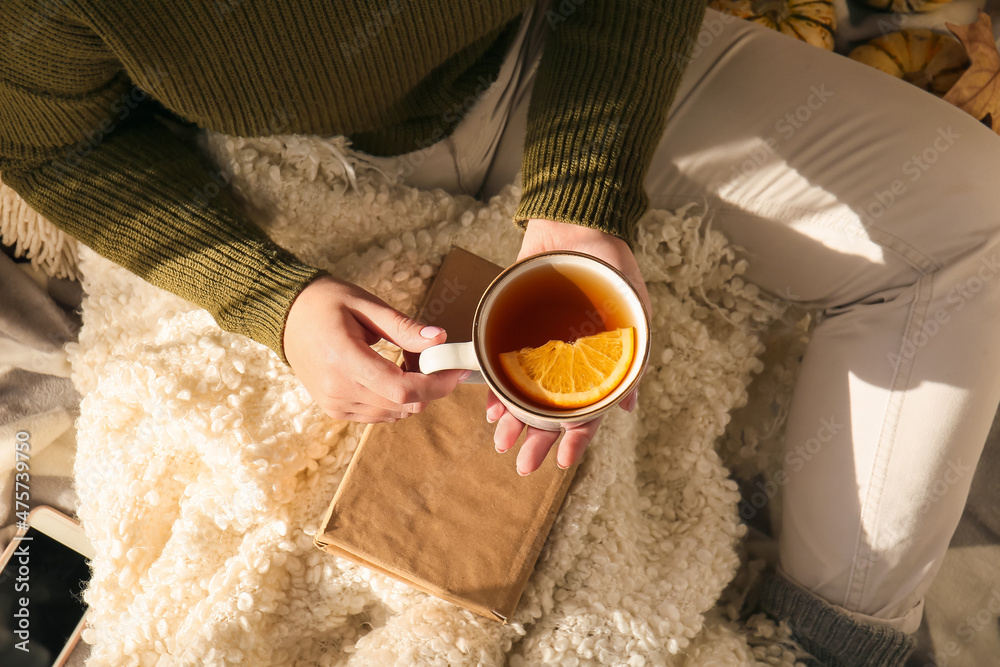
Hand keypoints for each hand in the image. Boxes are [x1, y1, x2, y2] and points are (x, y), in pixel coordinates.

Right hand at [284, 275, 467, 421]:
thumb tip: (440, 339)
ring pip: (395, 414)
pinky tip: (392, 373)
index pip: (401, 390)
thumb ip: (403, 327)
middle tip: (433, 358)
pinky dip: (395, 399)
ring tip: (408, 361)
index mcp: (344, 359)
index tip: (456, 370)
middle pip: (403, 406)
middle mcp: (338, 390)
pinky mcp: (335, 410)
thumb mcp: (366, 305)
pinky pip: (379, 414)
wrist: (286, 316)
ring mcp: (335, 404)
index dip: (436, 385)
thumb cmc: (325, 303)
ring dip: (413, 394)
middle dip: (430, 387)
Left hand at [489, 218, 650, 474]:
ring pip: (525, 393)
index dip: (576, 439)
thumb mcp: (632, 310)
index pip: (588, 410)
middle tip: (522, 463)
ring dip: (514, 419)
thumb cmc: (610, 266)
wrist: (575, 221)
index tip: (563, 462)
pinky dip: (496, 385)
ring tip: (501, 439)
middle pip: (551, 410)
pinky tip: (488, 403)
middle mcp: (567, 360)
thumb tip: (627, 407)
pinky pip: (502, 363)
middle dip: (537, 439)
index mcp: (598, 362)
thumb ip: (631, 357)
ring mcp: (540, 346)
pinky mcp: (514, 328)